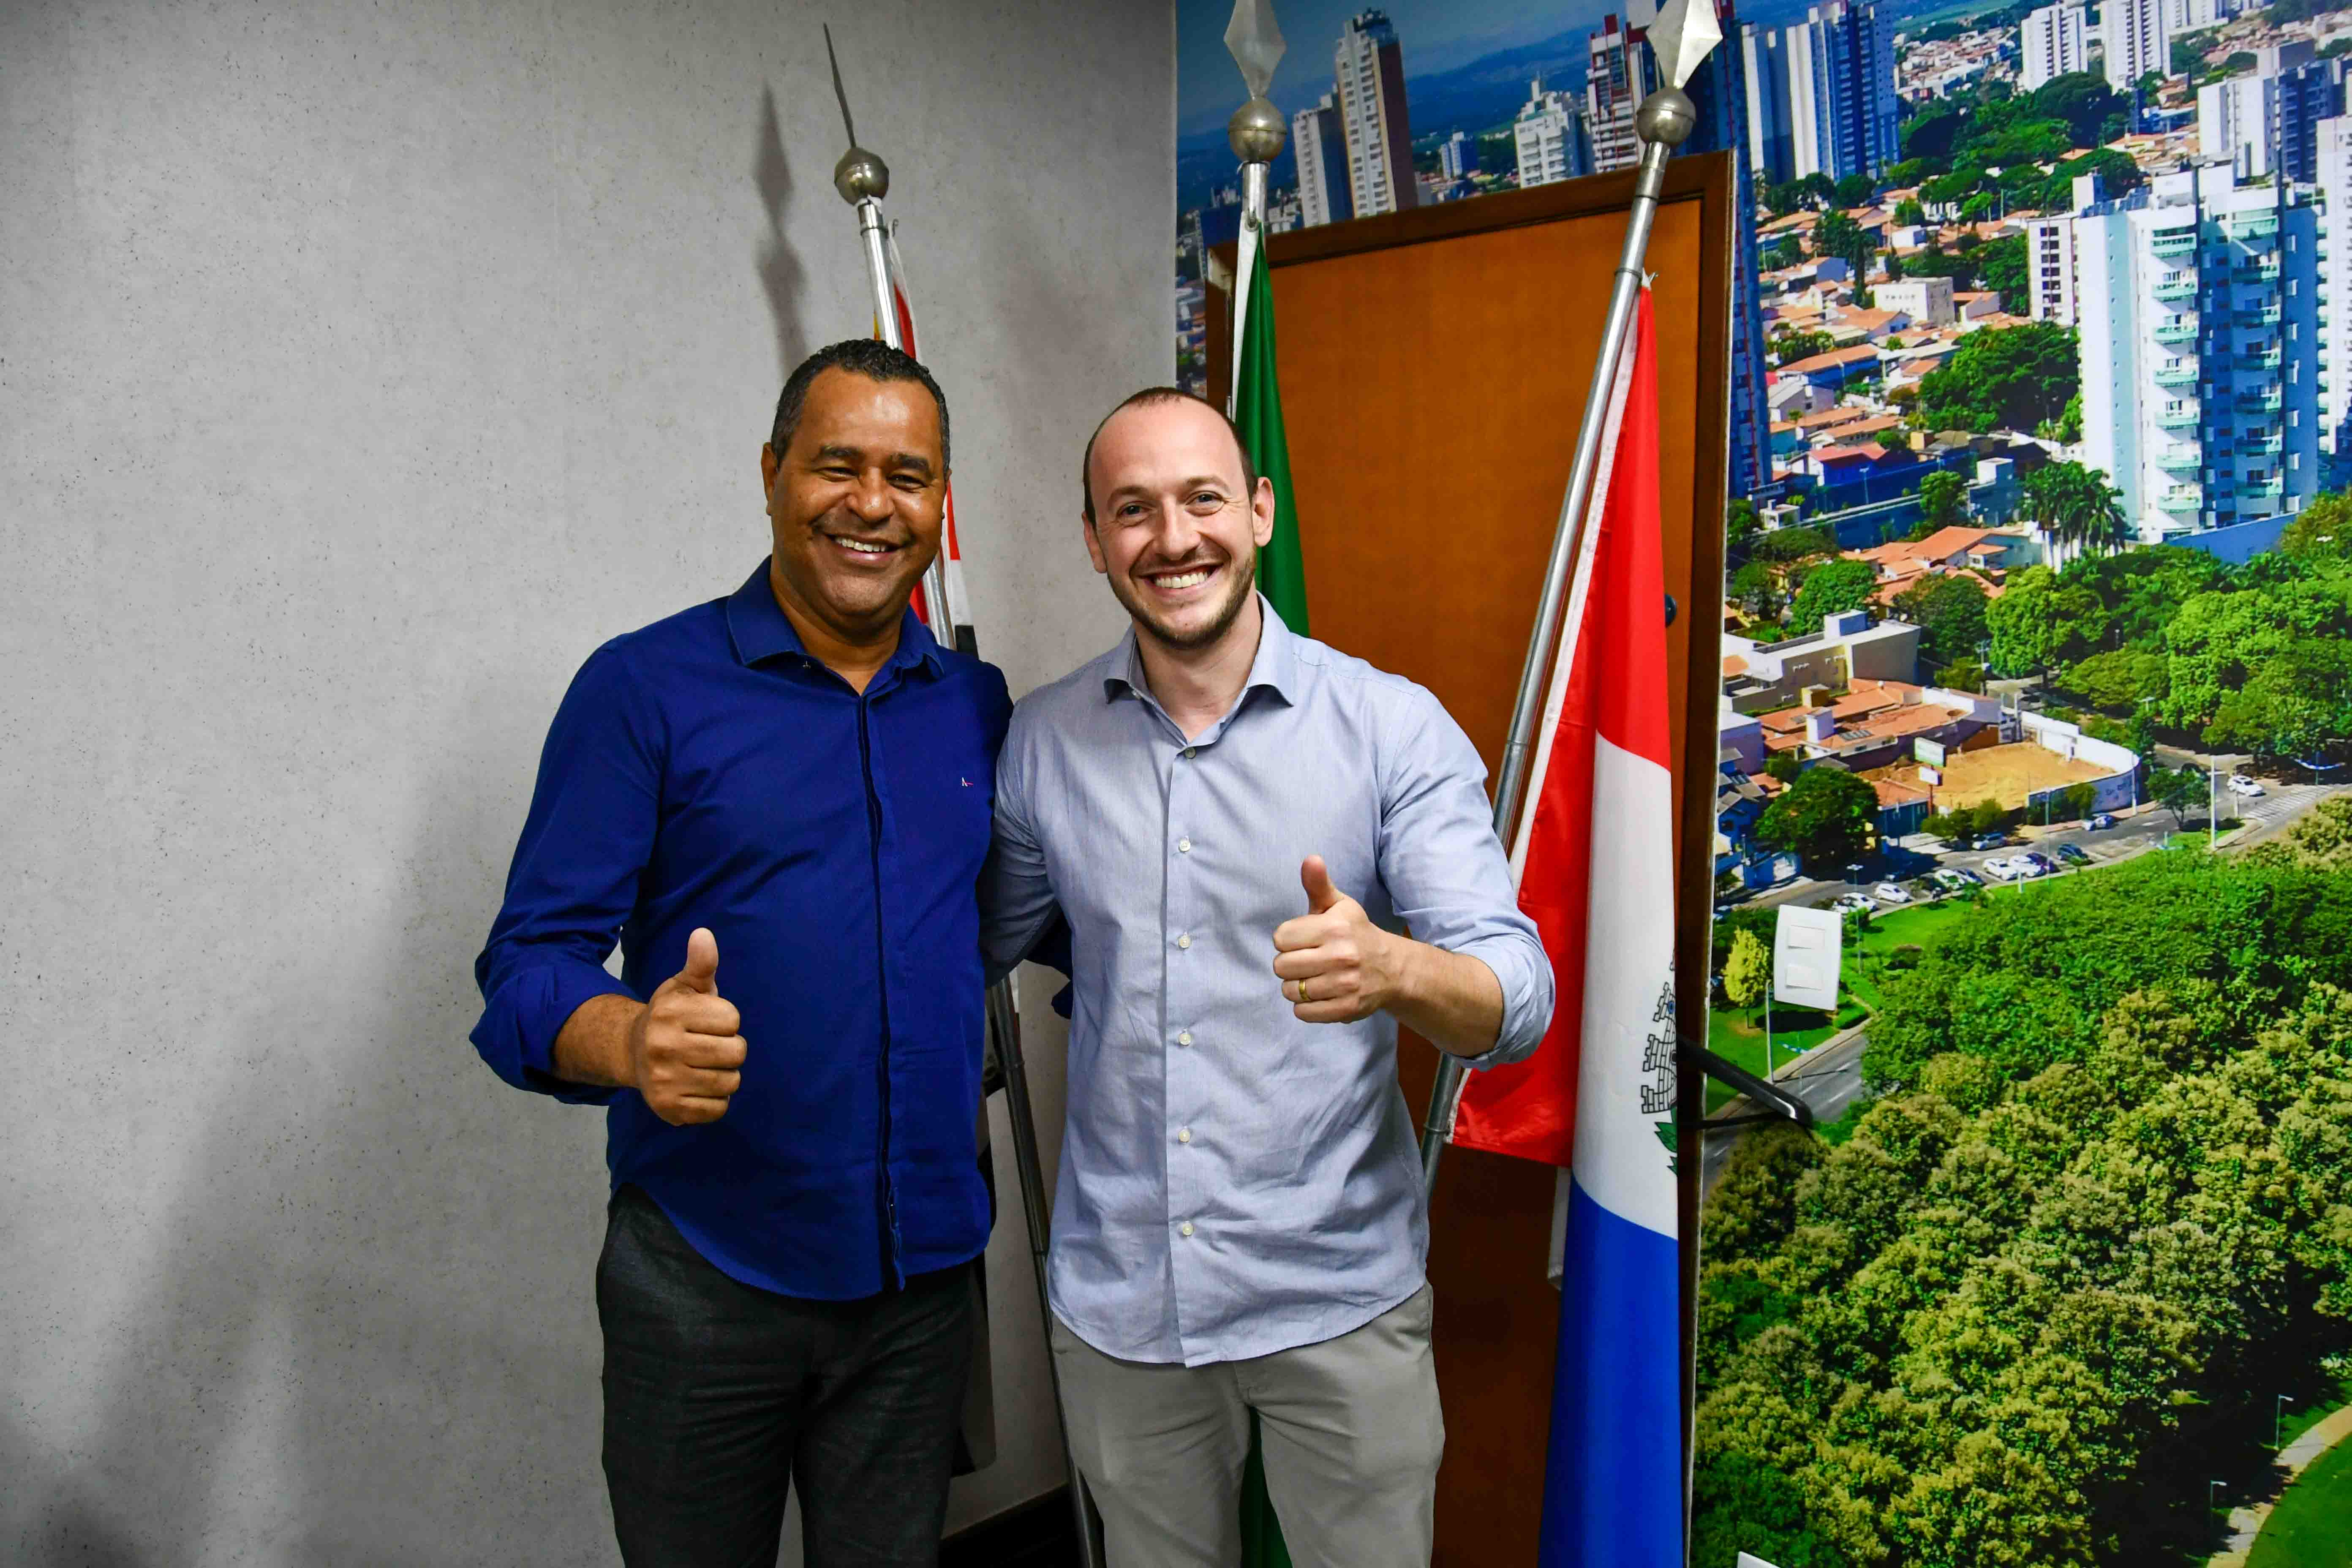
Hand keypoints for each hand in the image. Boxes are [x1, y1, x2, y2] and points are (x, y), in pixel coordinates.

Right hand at [628, 928, 746, 1124]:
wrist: (632, 1052)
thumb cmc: (670, 1016)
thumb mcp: (684, 986)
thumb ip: (700, 963)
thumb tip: (704, 935)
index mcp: (670, 1013)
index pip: (732, 1018)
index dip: (727, 1020)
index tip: (708, 1021)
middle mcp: (662, 1046)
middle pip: (736, 1052)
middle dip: (731, 1048)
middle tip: (710, 1046)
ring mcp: (664, 1080)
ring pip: (730, 1082)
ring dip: (726, 1075)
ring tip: (706, 1065)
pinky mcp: (669, 1108)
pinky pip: (718, 1109)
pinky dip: (716, 1100)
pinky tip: (698, 1086)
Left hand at [1272, 856, 1403, 1023]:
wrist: (1392, 969)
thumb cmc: (1355, 933)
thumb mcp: (1339, 905)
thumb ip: (1319, 884)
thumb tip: (1310, 859)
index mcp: (1335, 927)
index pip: (1281, 938)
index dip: (1289, 939)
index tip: (1305, 939)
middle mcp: (1341, 956)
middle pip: (1281, 966)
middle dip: (1290, 963)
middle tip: (1308, 960)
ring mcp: (1344, 985)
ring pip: (1290, 991)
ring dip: (1297, 986)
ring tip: (1314, 977)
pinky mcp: (1346, 1010)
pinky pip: (1303, 1012)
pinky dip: (1306, 1006)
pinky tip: (1320, 994)